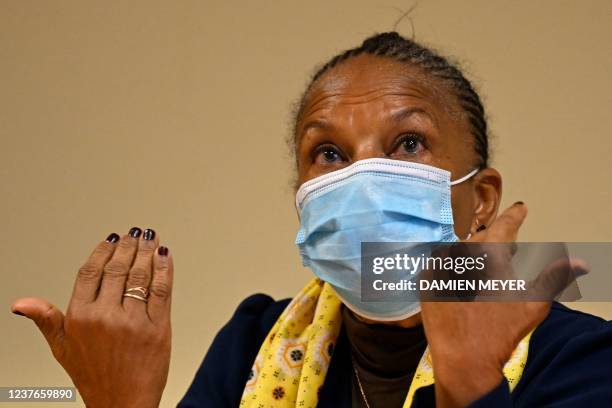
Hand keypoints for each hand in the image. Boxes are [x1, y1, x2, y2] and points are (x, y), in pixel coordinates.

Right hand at [10, 228, 172, 407]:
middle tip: (135, 233)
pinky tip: (164, 256)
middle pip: (118, 269)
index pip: (90, 272)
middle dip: (128, 246)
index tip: (111, 238)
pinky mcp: (158, 327)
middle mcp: (106, 316)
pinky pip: (162, 291)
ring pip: (140, 276)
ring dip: (147, 252)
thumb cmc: (94, 376)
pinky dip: (165, 269)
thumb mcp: (62, 348)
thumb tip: (21, 303)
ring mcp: (133, 321)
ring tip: (150, 238)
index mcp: (80, 317)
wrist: (124, 403)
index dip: (102, 251)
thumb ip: (46, 319)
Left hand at [420, 202, 546, 406]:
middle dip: (493, 244)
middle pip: (480, 239)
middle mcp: (462, 254)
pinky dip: (451, 269)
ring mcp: (439, 265)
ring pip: (459, 251)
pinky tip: (460, 283)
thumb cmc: (500, 332)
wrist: (464, 357)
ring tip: (481, 275)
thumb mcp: (534, 305)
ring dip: (471, 257)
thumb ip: (555, 277)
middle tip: (506, 254)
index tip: (520, 208)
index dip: (514, 216)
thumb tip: (578, 263)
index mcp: (490, 255)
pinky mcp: (424, 279)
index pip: (504, 226)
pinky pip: (439, 264)